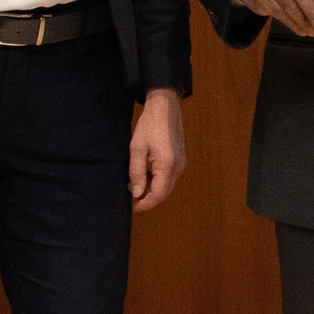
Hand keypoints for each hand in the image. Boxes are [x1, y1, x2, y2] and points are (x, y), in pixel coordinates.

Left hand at [128, 89, 184, 210]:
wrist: (165, 106)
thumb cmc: (150, 125)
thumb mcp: (137, 148)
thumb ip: (137, 173)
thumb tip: (137, 193)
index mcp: (167, 165)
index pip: (158, 195)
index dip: (146, 204)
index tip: (134, 206)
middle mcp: (178, 166)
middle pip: (165, 192)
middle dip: (149, 197)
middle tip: (132, 193)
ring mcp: (181, 162)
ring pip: (167, 185)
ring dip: (153, 188)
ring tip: (135, 181)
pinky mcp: (180, 158)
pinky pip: (170, 176)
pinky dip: (158, 180)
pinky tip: (146, 173)